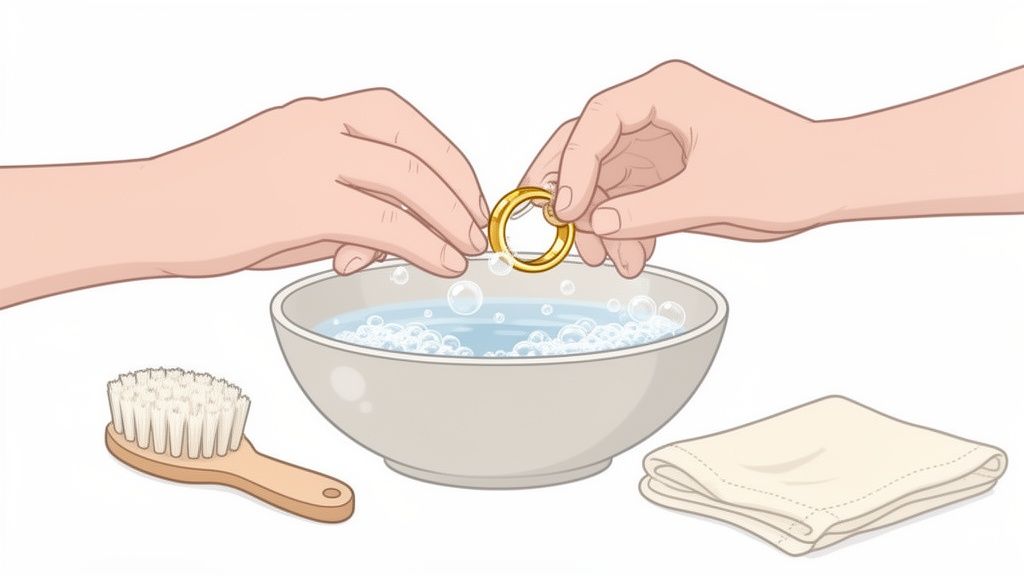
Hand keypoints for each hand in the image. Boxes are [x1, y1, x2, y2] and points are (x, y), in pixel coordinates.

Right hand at [156, 89, 488, 276]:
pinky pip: (383, 220)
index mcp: (318, 113)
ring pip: (408, 181)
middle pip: (417, 149)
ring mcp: (311, 160)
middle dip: (460, 191)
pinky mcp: (302, 203)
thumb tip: (396, 242)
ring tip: (466, 250)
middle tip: (477, 228)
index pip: (405, 122)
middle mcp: (319, 125)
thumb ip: (346, 207)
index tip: (467, 195)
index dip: (448, 159)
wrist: (153, 211)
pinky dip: (422, 243)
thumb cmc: (217, 200)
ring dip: (449, 218)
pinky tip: (440, 262)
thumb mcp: (291, 188)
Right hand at [520, 60, 824, 275]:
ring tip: (607, 259)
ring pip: (603, 179)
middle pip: (587, 144)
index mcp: (666, 92)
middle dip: (566, 189)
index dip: (572, 164)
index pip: (597, 121)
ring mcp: (660, 143)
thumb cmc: (787, 169)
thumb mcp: (712, 194)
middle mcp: (656, 112)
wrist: (828, 182)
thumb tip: (596, 223)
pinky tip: (631, 256)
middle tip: (548, 226)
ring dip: (598, 221)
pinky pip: (628, 200)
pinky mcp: (668, 173)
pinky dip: (622, 229)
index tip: (564, 208)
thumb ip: (649, 210)